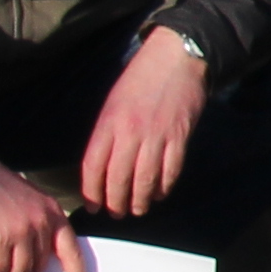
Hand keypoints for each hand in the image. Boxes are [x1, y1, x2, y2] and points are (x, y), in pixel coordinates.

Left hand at [80, 30, 209, 219]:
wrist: (176, 58)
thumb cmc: (141, 78)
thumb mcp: (114, 102)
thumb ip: (108, 132)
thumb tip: (104, 165)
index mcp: (108, 122)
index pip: (93, 165)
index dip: (91, 190)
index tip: (93, 205)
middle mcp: (130, 132)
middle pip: (118, 177)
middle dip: (115, 201)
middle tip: (116, 213)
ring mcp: (156, 135)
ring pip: (145, 179)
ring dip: (140, 200)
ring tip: (137, 210)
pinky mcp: (179, 136)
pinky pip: (170, 170)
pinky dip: (163, 186)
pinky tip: (159, 194)